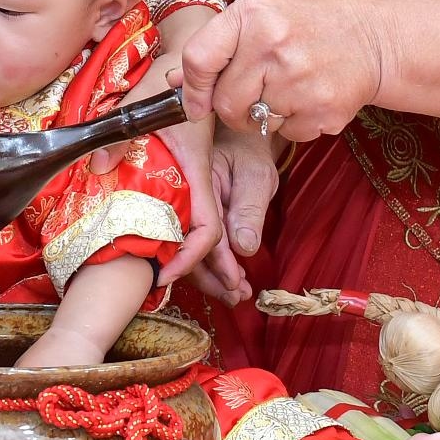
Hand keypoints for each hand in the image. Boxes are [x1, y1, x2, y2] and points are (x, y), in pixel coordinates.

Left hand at [87, 11, 220, 286]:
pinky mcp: (192, 170)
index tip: (166, 273)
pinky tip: (168, 245)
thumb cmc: (167, 76)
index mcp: (198, 166)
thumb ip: (119, 133)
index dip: (192, 256)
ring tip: (187, 283)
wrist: (192, 55)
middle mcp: (204, 177)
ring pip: (207, 225)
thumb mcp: (142, 100)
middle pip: (213, 235)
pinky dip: (188, 232)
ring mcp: (200, 176)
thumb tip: (97, 168)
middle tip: (184, 290)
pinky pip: (195, 209)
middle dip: (209, 269)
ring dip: (202, 256)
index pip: (207, 225)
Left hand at [178, 0, 387, 140]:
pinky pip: (287, 134)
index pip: (199, 60)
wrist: (375, 40)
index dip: (192, 88)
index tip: (195, 103)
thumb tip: (174, 82)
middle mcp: (275, 47)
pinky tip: (308, 97)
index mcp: (254, 16)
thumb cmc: (310, 25)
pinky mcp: (323, 112)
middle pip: (225, 103)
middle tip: (254, 93)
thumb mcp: (261, 16)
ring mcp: (301, 82)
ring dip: (264, 115)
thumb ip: (216, 46)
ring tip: (288, 87)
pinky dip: (293, 124)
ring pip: (255, 123)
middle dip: (232, 107)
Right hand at [186, 128, 280, 305]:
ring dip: (213, 277)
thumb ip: (249, 209)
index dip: (213, 260)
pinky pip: (196, 246)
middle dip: (211, 278)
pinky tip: (230, 280)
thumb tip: (244, 247)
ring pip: (191, 252)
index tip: (229, 283)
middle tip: (235, 298)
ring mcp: (184, 212)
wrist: (238, 140)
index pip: (202, 230)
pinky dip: (213, 266)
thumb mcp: (256, 176)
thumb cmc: (248, 153)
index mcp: (195, 186)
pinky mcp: (190, 220)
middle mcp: (183, 202)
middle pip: (188, 247)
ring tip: (236, 296)